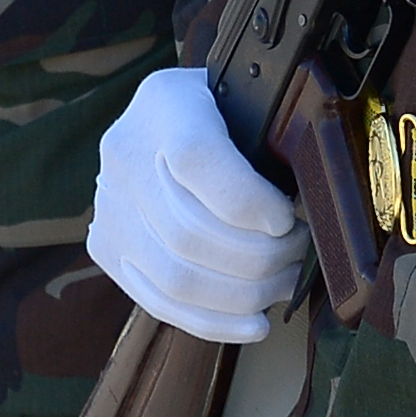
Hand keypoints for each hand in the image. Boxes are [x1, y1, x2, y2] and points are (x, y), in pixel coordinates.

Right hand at [84, 65, 303, 343]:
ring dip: (243, 293)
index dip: (248, 201)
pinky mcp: (106, 248)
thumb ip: (270, 131)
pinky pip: (159, 301)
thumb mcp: (249, 93)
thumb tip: (309, 194)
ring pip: (176, 276)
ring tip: (281, 284)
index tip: (287, 219)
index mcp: (165, 103)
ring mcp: (108, 206)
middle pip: (189, 232)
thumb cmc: (225, 107)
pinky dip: (213, 321)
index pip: (197, 159)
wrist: (167, 116)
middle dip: (259, 256)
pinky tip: (254, 323)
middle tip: (298, 254)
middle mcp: (124, 155)